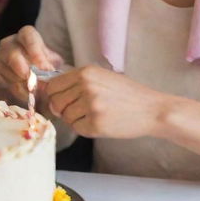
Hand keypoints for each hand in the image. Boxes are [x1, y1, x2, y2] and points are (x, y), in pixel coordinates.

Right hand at [0, 25, 63, 104]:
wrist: (28, 81)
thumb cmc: (43, 67)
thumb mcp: (52, 64)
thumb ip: (51, 67)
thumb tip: (50, 74)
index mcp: (26, 36)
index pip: (28, 34)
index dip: (35, 50)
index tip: (44, 67)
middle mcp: (9, 44)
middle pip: (12, 53)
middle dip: (23, 70)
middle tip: (33, 83)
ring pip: (6, 70)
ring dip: (21, 83)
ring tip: (35, 91)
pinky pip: (1, 82)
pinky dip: (15, 90)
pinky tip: (25, 94)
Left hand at [46, 65, 165, 138]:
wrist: (151, 109)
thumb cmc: (127, 94)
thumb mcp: (102, 78)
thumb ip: (78, 81)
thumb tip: (47, 90)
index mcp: (87, 72)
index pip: (54, 85)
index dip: (56, 95)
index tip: (64, 100)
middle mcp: (86, 86)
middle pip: (56, 102)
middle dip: (64, 109)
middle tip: (82, 110)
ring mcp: (90, 105)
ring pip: (65, 116)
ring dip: (76, 119)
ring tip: (96, 114)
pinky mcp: (95, 123)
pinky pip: (77, 128)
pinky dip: (86, 128)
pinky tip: (101, 122)